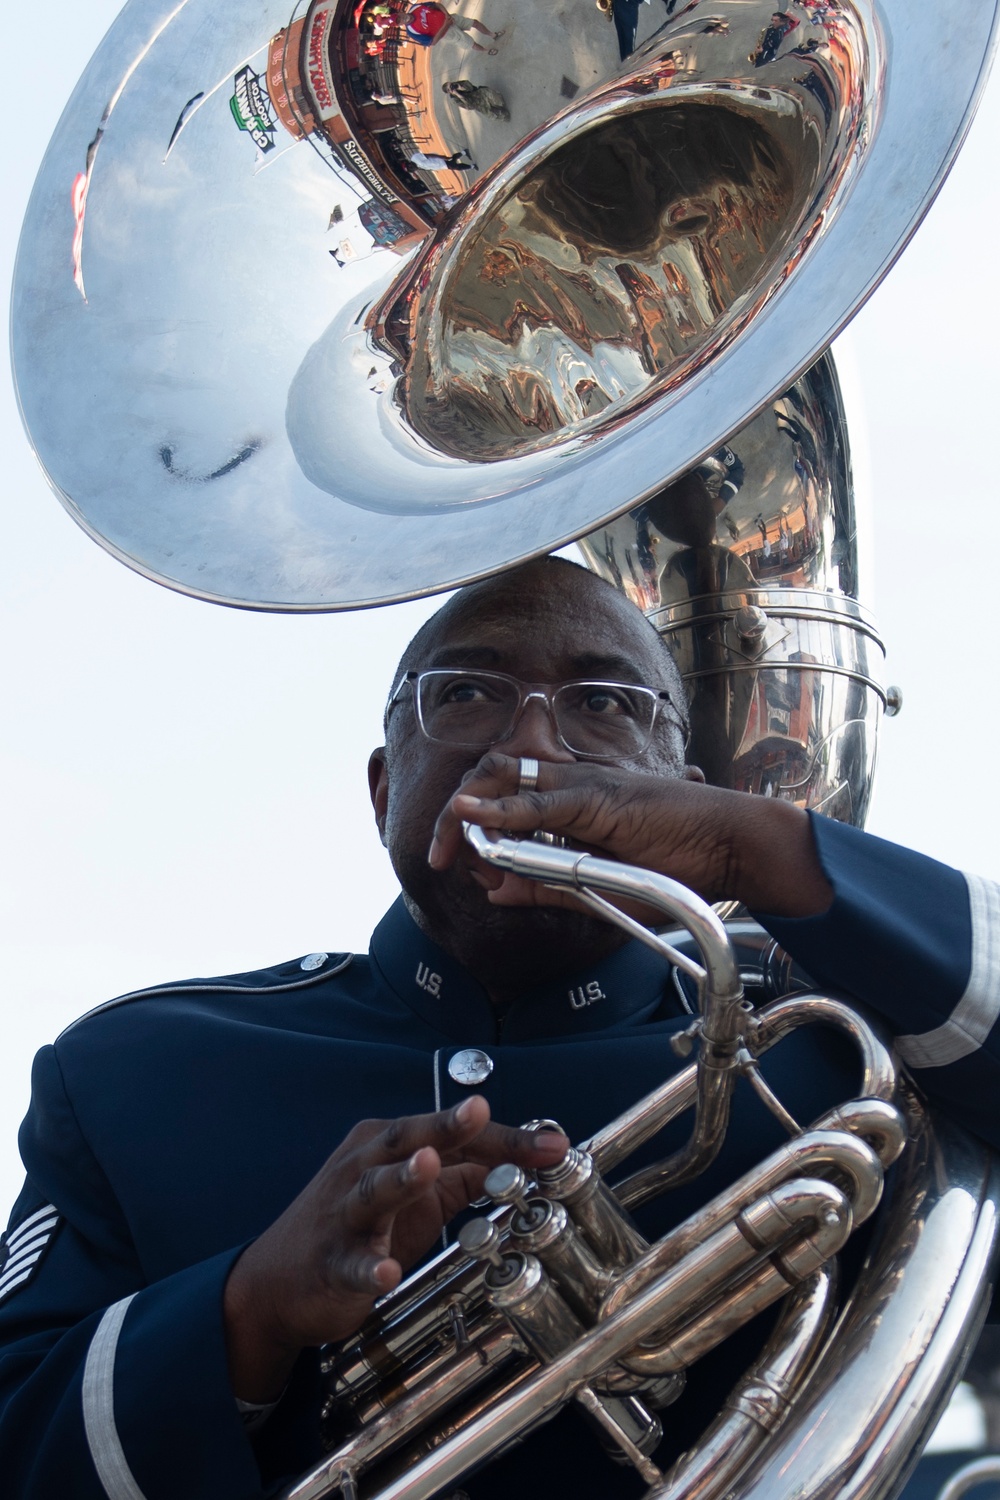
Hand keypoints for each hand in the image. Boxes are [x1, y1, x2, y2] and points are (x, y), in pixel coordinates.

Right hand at [223, 1097, 566, 1402]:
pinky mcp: (331, 1262)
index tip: (553, 1146)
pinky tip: (384, 1274)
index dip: (503, 1140)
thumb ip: (462, 1176)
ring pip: (374, 1189)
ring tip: (429, 1166)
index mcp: (387, 1145)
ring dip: (402, 1177)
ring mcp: (344, 1214)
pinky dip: (367, 1269)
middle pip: (407, 1140)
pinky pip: (352, 1264)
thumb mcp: (412, 1194)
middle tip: (477, 1111)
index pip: (452, 1134)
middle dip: (444, 1126)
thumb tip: (521, 1164)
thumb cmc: (353, 1227)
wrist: (274, 1284)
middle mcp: (362, 1167)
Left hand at [428, 754, 831, 917]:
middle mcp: (572, 783)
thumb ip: (546, 888)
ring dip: (470, 812)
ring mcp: (585, 784)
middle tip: (439, 855)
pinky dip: (501, 808)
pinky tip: (473, 818)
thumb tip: (496, 891)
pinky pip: (541, 799)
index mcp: (571, 801)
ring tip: (448, 843)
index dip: (470, 824)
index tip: (453, 862)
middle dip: (455, 816)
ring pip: (508, 780)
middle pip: (494, 778)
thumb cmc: (677, 868)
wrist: (731, 850)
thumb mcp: (598, 891)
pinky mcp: (600, 796)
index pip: (504, 795)